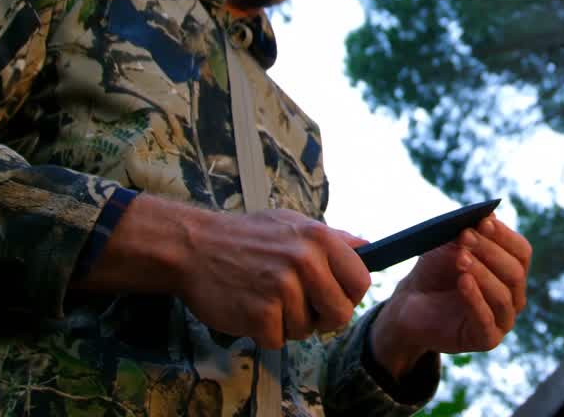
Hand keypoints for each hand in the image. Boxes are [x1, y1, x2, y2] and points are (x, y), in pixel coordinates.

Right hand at [73, 194, 370, 349]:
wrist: (193, 246)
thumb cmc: (246, 236)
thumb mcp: (293, 223)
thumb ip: (333, 238)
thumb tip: (369, 247)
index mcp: (319, 237)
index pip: (361, 281)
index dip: (349, 295)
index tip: (334, 297)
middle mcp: (304, 261)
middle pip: (340, 313)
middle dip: (323, 318)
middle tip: (301, 308)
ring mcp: (282, 288)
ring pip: (307, 330)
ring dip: (288, 324)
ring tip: (267, 300)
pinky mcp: (260, 314)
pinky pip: (278, 340)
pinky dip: (265, 333)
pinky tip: (251, 310)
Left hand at [370, 214, 531, 377]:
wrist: (411, 302)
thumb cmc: (437, 271)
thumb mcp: (452, 245)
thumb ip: (471, 231)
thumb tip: (491, 214)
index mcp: (512, 271)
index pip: (522, 252)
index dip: (505, 236)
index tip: (484, 222)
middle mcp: (514, 296)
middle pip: (515, 272)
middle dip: (490, 251)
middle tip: (466, 236)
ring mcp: (503, 320)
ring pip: (503, 294)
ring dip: (482, 272)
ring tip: (460, 257)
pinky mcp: (487, 339)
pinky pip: (487, 319)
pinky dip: (475, 298)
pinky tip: (463, 281)